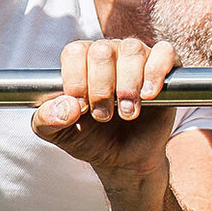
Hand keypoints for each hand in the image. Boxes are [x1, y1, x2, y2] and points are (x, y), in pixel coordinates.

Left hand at [32, 37, 179, 174]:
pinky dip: (156, 72)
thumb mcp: (58, 134)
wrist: (124, 160)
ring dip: (127, 86)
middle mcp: (110, 52)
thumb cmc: (91, 139)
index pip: (75, 52)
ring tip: (128, 113)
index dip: (76, 79)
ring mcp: (138, 58)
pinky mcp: (166, 69)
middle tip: (103, 116)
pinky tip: (149, 95)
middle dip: (100, 88)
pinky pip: (164, 53)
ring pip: (132, 50)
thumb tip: (66, 107)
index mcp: (81, 61)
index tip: (80, 107)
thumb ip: (46, 120)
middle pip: (102, 50)